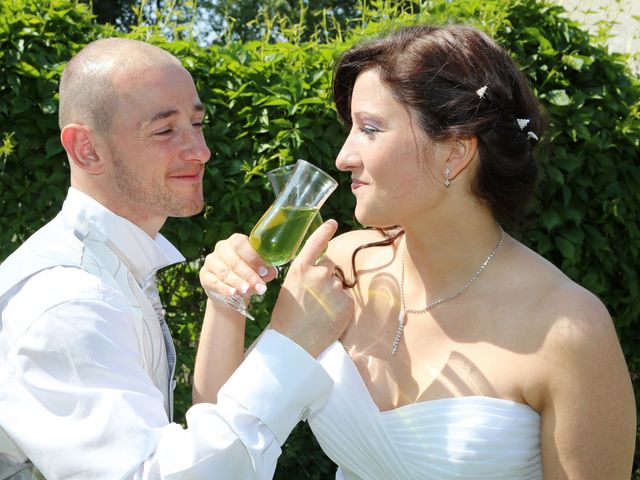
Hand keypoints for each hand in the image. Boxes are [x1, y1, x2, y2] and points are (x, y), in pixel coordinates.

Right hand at [200, 233, 277, 300]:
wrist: (229, 292)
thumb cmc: (247, 276)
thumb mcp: (258, 273)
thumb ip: (265, 272)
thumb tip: (272, 272)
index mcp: (236, 241)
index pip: (241, 244)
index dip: (253, 257)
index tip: (264, 271)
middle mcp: (222, 248)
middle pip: (234, 260)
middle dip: (248, 274)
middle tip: (259, 286)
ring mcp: (211, 261)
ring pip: (224, 272)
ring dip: (237, 281)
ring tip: (247, 290)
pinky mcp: (204, 275)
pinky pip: (214, 282)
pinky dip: (224, 288)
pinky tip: (233, 293)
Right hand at [271, 219, 353, 356]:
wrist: (293, 344)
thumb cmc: (287, 318)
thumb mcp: (290, 289)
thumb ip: (305, 276)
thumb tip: (321, 272)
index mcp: (300, 269)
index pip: (315, 243)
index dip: (324, 231)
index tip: (333, 222)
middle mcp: (318, 274)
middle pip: (329, 267)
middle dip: (325, 279)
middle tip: (314, 300)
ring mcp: (333, 288)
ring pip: (337, 285)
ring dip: (332, 295)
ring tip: (319, 312)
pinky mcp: (346, 303)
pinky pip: (346, 300)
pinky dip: (340, 308)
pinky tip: (328, 319)